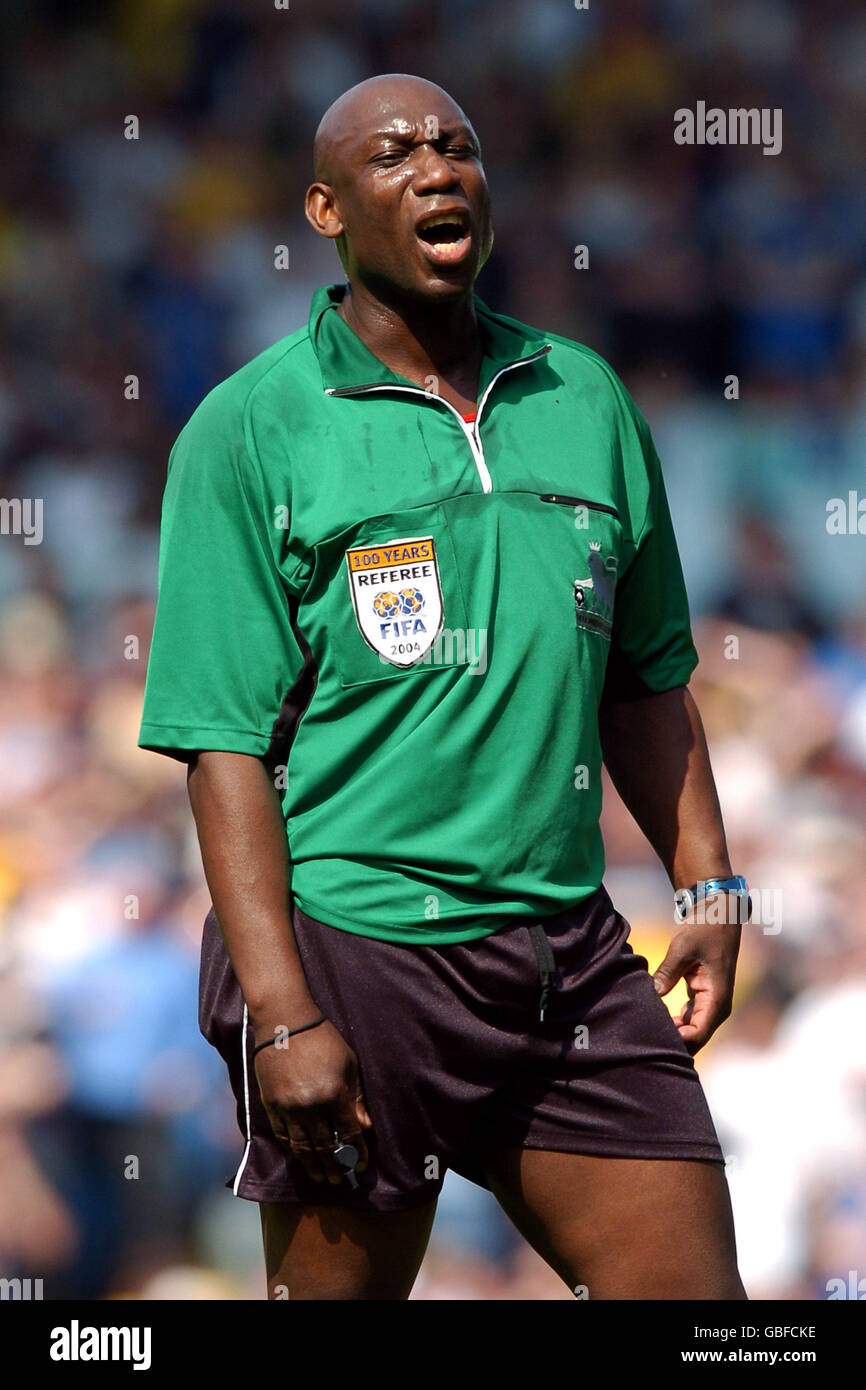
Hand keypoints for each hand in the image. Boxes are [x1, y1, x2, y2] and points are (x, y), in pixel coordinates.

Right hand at [253, 1018, 372, 1184]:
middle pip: (325, 1147)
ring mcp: (289, 1108)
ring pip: (302, 1148)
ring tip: (321, 1178)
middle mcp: (311, 1106)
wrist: (285, 1022)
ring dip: (313, 1166)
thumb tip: (365, 1126)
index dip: (357, 1152)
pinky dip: (293, 1150)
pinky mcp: (272, 1105)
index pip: (349, 1134)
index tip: (361, 1165)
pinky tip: (300, 1158)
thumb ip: (356, 1097)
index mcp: (334, 1095)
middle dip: (335, 1166)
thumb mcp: (348, 1064)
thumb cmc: (323, 1039)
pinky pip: (283, 1136)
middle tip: (340, 1180)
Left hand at [652, 906, 740, 1054]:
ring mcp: (710, 1004)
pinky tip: (653, 1015)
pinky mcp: (702, 998)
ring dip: (671, 1032)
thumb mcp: (682, 948)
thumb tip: (651, 995)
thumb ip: (666, 973)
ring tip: (644, 1027)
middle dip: (671, 1041)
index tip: (650, 1033)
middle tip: (641, 1035)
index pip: (697, 1034)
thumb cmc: (704, 929)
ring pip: (690, 1031)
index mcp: (717, 999)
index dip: (675, 1040)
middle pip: (694, 1039)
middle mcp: (716, 1007)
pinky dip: (672, 1022)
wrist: (718, 914)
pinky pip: (687, 1019)